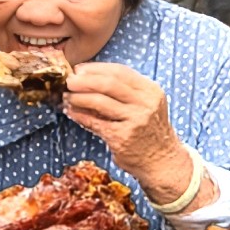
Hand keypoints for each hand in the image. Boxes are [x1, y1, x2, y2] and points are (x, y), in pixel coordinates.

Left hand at [63, 62, 212, 209]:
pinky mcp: (122, 138)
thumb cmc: (148, 130)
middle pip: (109, 83)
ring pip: (100, 101)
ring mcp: (135, 121)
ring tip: (67, 97)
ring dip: (79, 98)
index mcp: (151, 91)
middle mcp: (145, 104)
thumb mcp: (146, 105)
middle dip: (84, 81)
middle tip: (69, 81)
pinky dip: (80, 116)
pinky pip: (95, 122)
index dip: (96, 68)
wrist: (162, 161)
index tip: (79, 69)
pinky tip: (71, 113)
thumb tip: (88, 77)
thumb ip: (125, 91)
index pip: (120, 71)